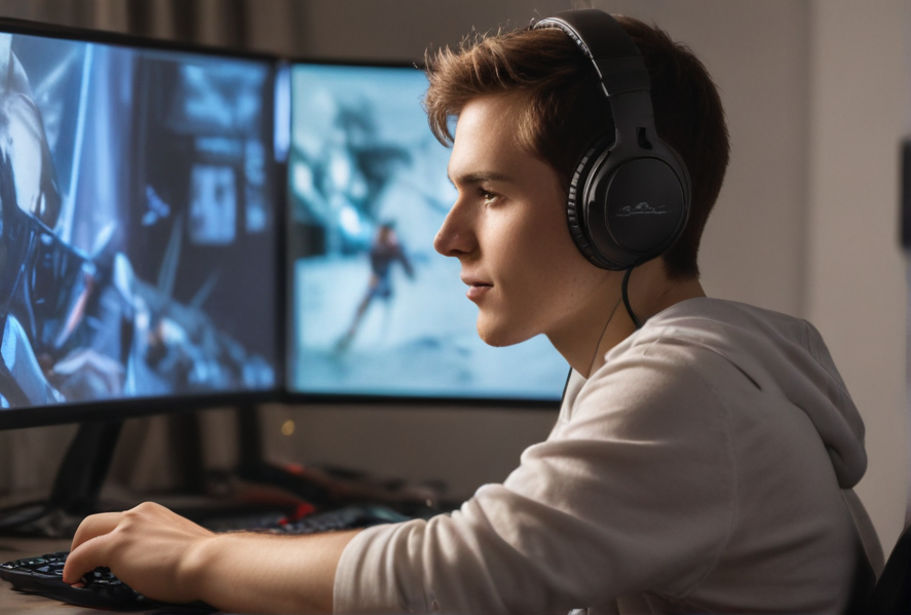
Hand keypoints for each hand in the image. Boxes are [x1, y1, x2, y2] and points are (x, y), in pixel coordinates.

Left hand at [63, 501, 213, 603]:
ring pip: (87, 531)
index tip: (106, 554)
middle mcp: (140, 514)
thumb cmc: (206, 560)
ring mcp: (127, 528)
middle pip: (97, 521)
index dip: (110, 538)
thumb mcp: (184, 545)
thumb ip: (167, 546)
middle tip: (83, 560)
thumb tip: (166, 562)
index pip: (122, 521)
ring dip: (77, 551)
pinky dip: (73, 567)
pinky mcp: (116, 546)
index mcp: (156, 514)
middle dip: (85, 539)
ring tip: (76, 572)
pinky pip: (81, 555)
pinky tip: (73, 579)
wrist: (210, 562)